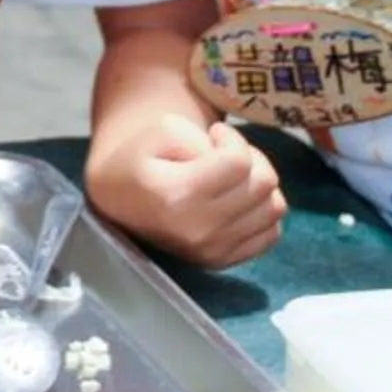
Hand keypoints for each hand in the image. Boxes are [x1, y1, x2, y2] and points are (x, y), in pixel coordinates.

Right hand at [86, 110, 285, 269]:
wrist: (117, 198)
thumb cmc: (139, 158)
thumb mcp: (160, 130)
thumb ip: (199, 138)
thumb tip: (235, 164)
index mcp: (178, 196)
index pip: (239, 162)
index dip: (231, 138)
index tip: (213, 134)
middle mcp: (198, 231)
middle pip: (263, 183)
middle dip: (250, 158)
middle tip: (223, 154)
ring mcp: (211, 252)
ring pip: (275, 208)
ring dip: (259, 184)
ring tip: (232, 177)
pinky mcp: (221, 262)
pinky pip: (271, 233)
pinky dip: (262, 211)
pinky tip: (237, 200)